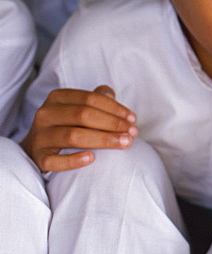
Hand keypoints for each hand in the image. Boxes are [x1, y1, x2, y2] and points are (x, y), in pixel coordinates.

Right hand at [21, 85, 137, 171]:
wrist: (37, 148)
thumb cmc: (66, 124)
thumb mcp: (79, 107)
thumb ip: (97, 99)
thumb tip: (111, 93)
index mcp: (57, 97)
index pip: (90, 98)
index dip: (114, 108)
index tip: (133, 119)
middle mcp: (45, 114)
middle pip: (83, 115)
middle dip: (113, 124)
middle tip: (133, 133)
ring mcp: (39, 136)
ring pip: (72, 136)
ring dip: (103, 140)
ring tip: (124, 143)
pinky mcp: (37, 157)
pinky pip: (54, 160)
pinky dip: (73, 160)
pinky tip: (92, 158)